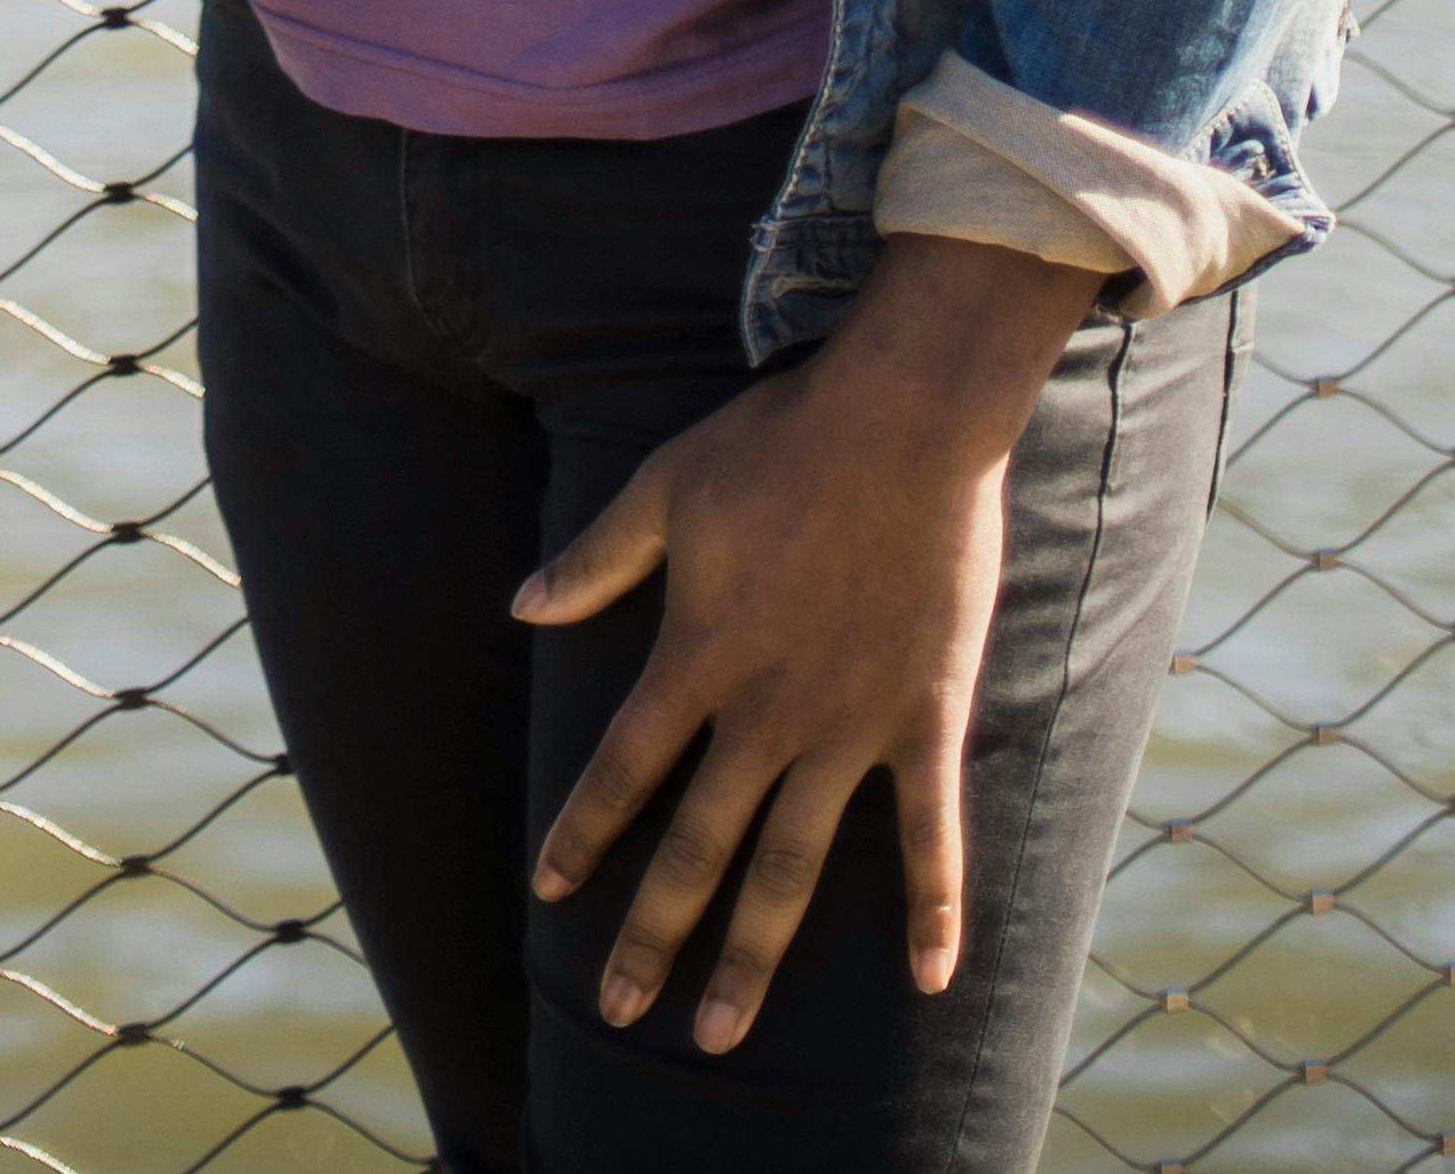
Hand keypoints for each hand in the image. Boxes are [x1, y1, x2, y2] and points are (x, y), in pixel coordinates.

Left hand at [518, 237, 1083, 1048]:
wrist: (901, 421)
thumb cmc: (776, 444)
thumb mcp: (663, 488)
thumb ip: (594, 560)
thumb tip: (520, 606)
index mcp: (697, 657)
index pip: (623, 767)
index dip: (583, 833)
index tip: (549, 893)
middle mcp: (765, 711)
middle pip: (699, 846)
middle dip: (655, 935)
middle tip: (620, 1013)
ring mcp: (848, 727)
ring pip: (790, 867)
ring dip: (754, 955)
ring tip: (721, 1033)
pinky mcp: (922, 721)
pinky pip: (930, 837)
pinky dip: (934, 910)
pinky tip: (931, 983)